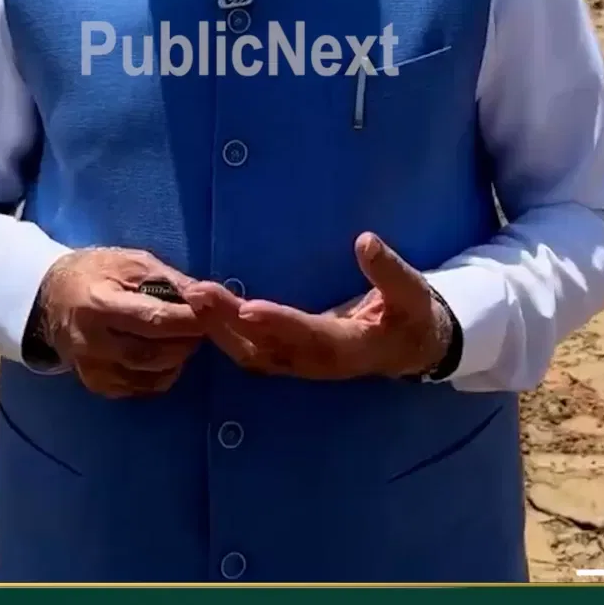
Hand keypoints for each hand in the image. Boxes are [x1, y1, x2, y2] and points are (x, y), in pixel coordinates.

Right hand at [31, 247, 204, 398]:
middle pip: (152, 353)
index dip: (188, 320)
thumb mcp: (132, 262)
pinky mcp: (96, 384)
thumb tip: (207, 296)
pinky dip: (161, 374)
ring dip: (177, 359)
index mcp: (99, 304)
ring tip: (184, 338)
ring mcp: (92, 368)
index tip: (211, 314)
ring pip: (149, 375)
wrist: (51, 297)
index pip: (153, 319)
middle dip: (186, 341)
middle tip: (202, 327)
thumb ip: (170, 279)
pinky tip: (165, 355)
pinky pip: (139, 388)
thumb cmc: (96, 272)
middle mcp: (92, 342)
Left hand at [182, 233, 453, 380]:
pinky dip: (223, 333)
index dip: (279, 323)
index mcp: (349, 347)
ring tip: (191, 296)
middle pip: (266, 348)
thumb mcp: (412, 294)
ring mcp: (299, 363)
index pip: (308, 337)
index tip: (249, 307)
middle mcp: (317, 361)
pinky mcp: (289, 356)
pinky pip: (250, 349)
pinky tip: (202, 310)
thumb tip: (365, 241)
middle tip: (198, 292)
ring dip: (218, 328)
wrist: (411, 347)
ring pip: (250, 353)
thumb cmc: (411, 316)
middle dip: (229, 324)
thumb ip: (390, 272)